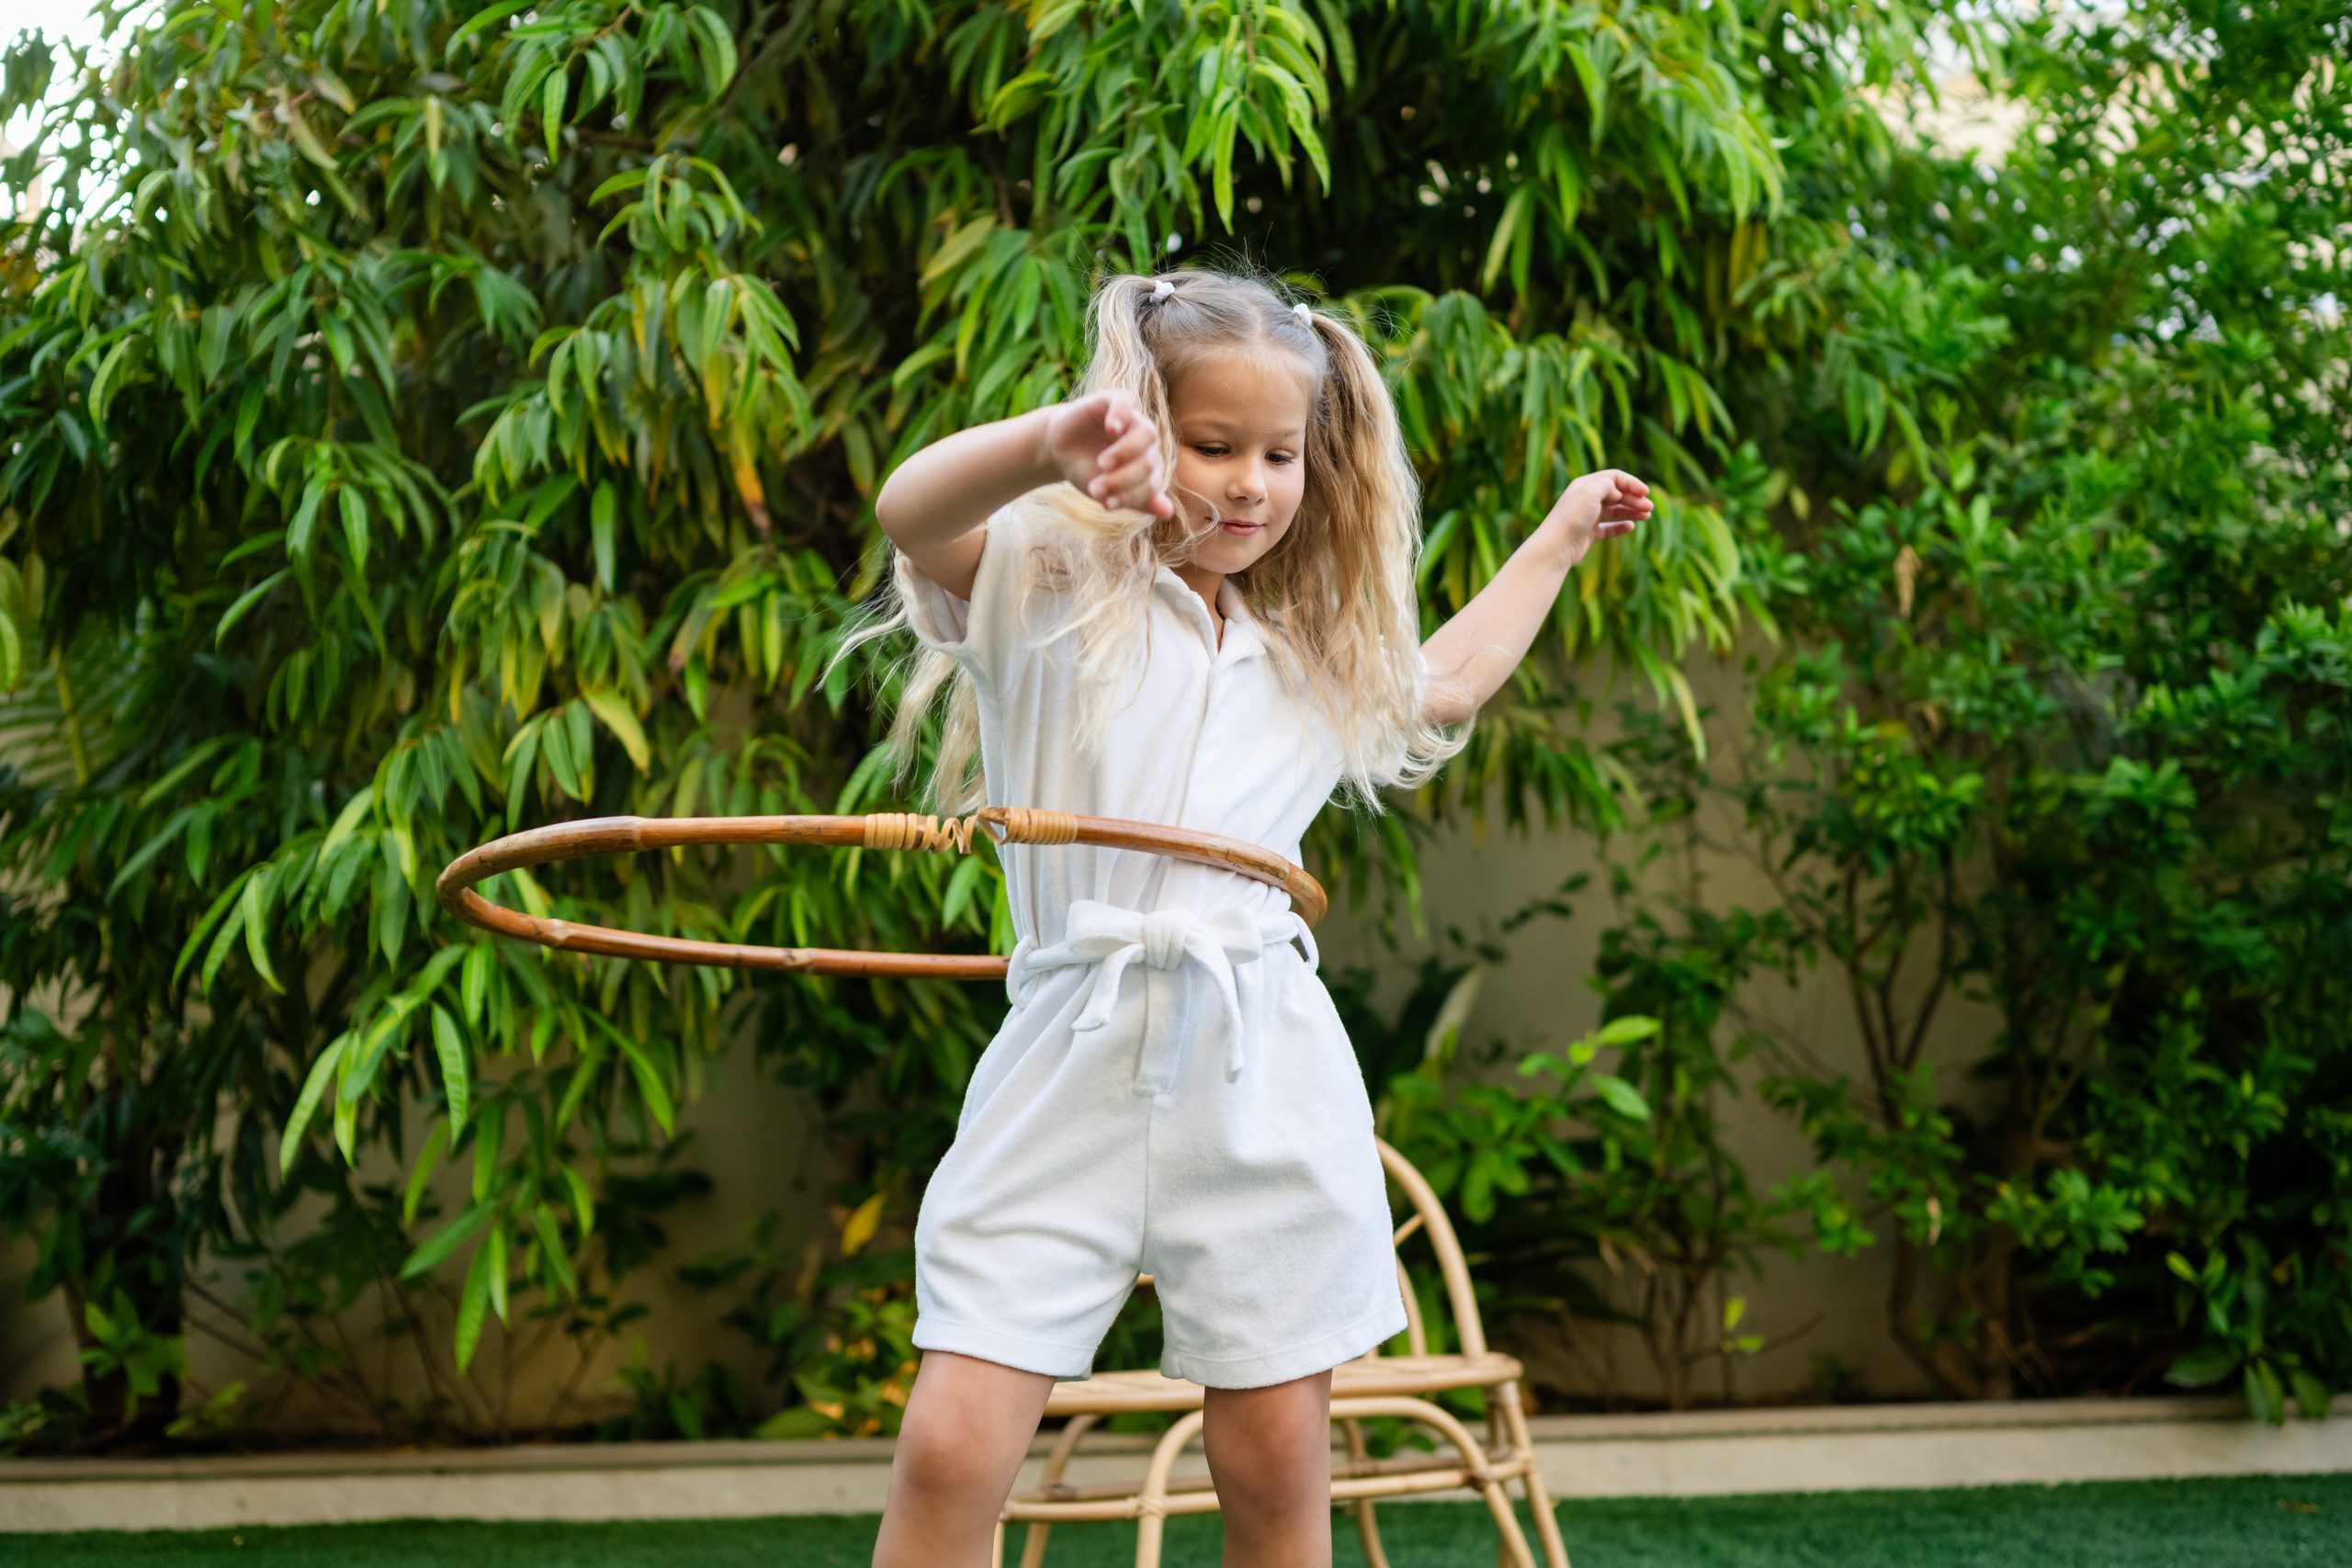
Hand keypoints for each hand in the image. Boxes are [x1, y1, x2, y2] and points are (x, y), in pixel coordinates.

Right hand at [1041, 389, 1174, 518]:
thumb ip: (1139, 501)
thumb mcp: (1109, 491)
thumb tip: (1168, 512)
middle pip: (1149, 461)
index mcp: (1149, 464)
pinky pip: (1126, 402)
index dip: (1131, 496)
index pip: (1151, 484)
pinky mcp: (1114, 400)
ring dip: (1126, 452)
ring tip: (1103, 464)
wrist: (1059, 450)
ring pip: (1146, 433)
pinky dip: (1121, 415)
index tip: (1106, 506)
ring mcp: (1132, 419)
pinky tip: (1111, 428)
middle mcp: (1146, 441)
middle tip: (1096, 489)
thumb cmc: (1087, 471)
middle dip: (1123, 479)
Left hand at [1540, 468, 1651, 567]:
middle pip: (1616, 494)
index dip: (1631, 483)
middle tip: (1649, 508)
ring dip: (1631, 512)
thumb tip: (1617, 492)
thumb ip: (1607, 484)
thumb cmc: (1573, 517)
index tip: (1645, 493)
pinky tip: (1630, 527)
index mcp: (1585, 485)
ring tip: (1646, 516)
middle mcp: (1586, 499)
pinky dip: (1620, 526)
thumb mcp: (1591, 492)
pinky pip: (1608, 528)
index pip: (1614, 477)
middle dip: (1634, 499)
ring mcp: (1587, 517)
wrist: (1556, 546)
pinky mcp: (1588, 534)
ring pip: (1614, 511)